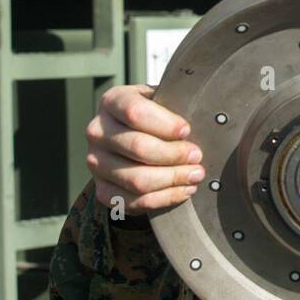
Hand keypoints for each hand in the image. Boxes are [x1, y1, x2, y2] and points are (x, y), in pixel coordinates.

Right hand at [85, 84, 204, 217]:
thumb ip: (177, 101)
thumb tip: (203, 114)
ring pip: (137, 179)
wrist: (135, 137)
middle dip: (175, 155)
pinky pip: (134, 201)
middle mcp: (97, 131)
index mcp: (112, 101)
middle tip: (197, 156)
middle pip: (138, 147)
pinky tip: (184, 190)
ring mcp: (96, 163)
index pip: (135, 113)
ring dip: (173, 179)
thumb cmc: (157, 116)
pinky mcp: (102, 190)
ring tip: (195, 174)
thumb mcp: (163, 98)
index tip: (187, 130)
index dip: (165, 124)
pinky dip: (164, 198)